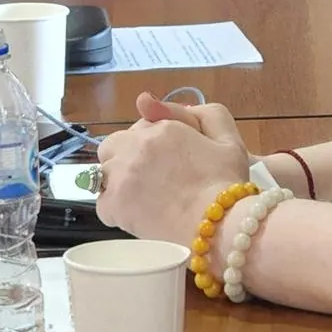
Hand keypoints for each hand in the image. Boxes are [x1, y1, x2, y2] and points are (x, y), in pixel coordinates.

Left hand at [94, 93, 252, 244]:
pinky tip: (138, 215)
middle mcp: (136, 146)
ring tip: (144, 198)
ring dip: (119, 182)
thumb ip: (206, 115)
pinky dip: (116, 210)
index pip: (142, 126)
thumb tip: (165, 105)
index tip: (167, 159)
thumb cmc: (227, 184)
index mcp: (162, 129)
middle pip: (114, 145)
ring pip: (104, 173)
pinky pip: (103, 204)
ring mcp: (121, 175)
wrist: (219, 226)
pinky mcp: (113, 205)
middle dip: (126, 157)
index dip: (153, 142)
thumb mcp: (228, 140)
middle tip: (151, 178)